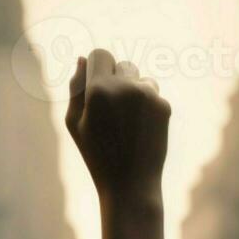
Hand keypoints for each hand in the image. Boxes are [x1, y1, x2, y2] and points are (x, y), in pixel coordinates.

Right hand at [65, 49, 170, 204]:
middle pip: (123, 64)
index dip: (97, 67)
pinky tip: (140, 130)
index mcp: (99, 89)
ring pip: (141, 78)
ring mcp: (148, 95)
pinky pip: (153, 94)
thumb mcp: (74, 122)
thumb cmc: (95, 155)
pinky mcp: (164, 106)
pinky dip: (147, 106)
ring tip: (126, 122)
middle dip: (117, 80)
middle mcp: (125, 86)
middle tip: (111, 111)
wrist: (130, 184)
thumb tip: (82, 59)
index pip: (100, 54)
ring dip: (134, 91)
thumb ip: (76, 88)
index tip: (96, 84)